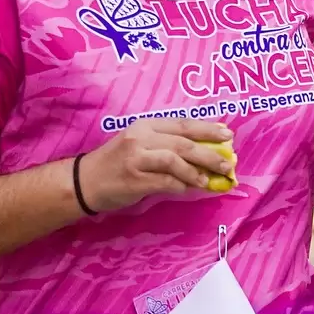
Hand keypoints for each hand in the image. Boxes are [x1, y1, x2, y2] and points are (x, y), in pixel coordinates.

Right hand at [77, 119, 235, 212]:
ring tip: (208, 181)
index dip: (207, 129)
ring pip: (174, 161)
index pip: (182, 124)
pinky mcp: (134, 180)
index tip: (228, 134)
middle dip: (209, 153)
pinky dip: (180, 186)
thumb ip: (168, 145)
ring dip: (195, 172)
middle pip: (183, 143)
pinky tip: (188, 189)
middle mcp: (141, 138)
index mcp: (145, 125)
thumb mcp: (140, 145)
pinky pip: (164, 182)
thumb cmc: (118, 163)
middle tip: (227, 163)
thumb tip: (205, 153)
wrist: (86, 181)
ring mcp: (136, 158)